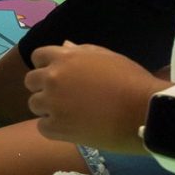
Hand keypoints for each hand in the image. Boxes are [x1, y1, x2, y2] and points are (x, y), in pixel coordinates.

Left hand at [25, 43, 167, 152]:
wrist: (144, 111)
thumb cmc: (131, 80)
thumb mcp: (108, 57)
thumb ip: (81, 51)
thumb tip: (64, 46)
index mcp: (64, 57)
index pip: (38, 57)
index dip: (46, 66)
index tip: (58, 76)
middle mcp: (52, 78)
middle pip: (30, 81)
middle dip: (43, 87)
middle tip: (62, 97)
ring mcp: (52, 103)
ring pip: (34, 104)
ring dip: (47, 108)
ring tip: (70, 114)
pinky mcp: (56, 127)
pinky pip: (42, 127)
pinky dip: (53, 128)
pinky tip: (71, 128)